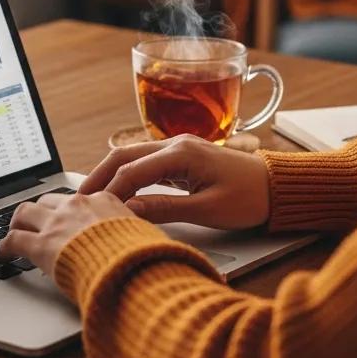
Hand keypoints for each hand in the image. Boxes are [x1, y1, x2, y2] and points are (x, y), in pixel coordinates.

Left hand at [0, 190, 136, 276]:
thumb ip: (134, 234)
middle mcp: (77, 205)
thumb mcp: (144, 237)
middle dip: (41, 211)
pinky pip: (14, 239)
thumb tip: (142, 242)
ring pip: (25, 212)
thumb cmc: (142, 257)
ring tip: (15, 233)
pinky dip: (5, 247)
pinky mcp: (41, 244)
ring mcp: (57, 223)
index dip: (70, 211)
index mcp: (104, 201)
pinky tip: (3, 255)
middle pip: (49, 200)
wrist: (130, 267)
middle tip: (36, 223)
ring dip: (19, 222)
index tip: (67, 219)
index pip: (80, 199)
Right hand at [79, 134, 270, 229]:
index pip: (132, 170)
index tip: (92, 212)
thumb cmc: (250, 198)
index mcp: (182, 153)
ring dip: (110, 175)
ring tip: (91, 198)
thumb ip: (165, 209)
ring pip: (133, 157)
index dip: (109, 192)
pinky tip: (117, 192)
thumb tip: (129, 212)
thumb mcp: (208, 210)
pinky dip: (127, 176)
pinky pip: (146, 164)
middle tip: (77, 200)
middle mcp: (176, 144)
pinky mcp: (182, 159)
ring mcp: (179, 149)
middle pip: (124, 155)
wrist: (279, 188)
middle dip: (99, 176)